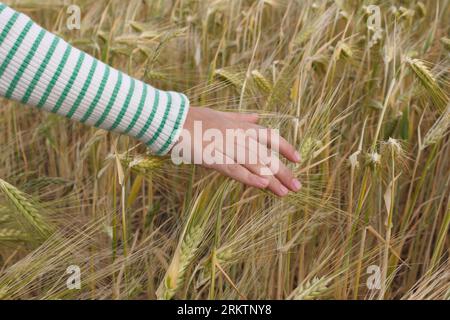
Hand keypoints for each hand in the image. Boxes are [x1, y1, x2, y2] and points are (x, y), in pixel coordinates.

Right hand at [172, 107, 300, 196]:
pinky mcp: (212, 157)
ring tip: (285, 193)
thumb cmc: (194, 118)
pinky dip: (249, 177)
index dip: (286, 147)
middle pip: (265, 154)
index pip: (270, 136)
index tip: (299, 159)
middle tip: (297, 186)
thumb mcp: (221, 114)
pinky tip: (263, 186)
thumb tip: (257, 117)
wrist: (170, 120)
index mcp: (240, 126)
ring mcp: (226, 146)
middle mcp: (238, 136)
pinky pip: (234, 169)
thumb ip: (241, 118)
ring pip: (254, 164)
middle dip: (283, 171)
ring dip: (271, 179)